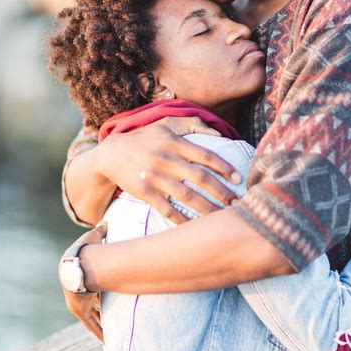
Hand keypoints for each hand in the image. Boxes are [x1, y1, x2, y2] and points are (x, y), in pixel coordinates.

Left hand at [60, 223, 106, 342]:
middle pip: (93, 302)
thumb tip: (105, 223)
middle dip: (102, 308)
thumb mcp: (94, 237)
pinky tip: (105, 342)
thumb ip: (100, 231)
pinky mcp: (80, 310)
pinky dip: (98, 332)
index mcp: (82, 275)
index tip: (107, 293)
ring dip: (102, 323)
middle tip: (113, 315)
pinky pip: (90, 325)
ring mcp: (78, 302)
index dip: (100, 289)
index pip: (93, 284)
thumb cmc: (85, 248)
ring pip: (93, 315)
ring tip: (113, 333)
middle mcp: (78, 291)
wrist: (77, 263)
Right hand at [97, 117, 241, 223]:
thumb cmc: (145, 137)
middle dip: (222, 193)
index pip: (206, 156)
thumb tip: (218, 133)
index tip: (238, 179)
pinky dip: (183, 220)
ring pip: (187, 197)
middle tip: (237, 203)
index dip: (225, 168)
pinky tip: (195, 228)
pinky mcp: (146, 193)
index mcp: (175, 143)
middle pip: (201, 179)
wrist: (111, 154)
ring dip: (208, 209)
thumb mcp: (166, 123)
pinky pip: (168, 210)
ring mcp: (156, 178)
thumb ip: (192, 124)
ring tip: (222, 217)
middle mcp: (167, 160)